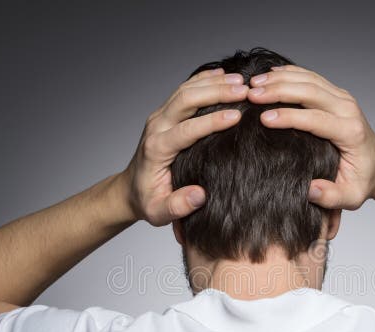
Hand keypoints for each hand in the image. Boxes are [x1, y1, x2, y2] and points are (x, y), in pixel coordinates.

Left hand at [122, 67, 249, 225]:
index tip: (236, 116)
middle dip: (216, 92)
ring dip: (214, 82)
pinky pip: (185, 89)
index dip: (212, 121)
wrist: (130, 189)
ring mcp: (160, 116)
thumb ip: (177, 206)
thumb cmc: (148, 201)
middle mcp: (157, 126)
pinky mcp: (166, 112)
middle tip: (244, 90)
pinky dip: (204, 79)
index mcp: (157, 148)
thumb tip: (200, 195)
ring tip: (241, 81)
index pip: (187, 129)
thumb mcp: (159, 213)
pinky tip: (224, 75)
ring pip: (186, 89)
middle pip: (186, 98)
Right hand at [246, 64, 374, 209]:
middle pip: (311, 91)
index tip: (263, 119)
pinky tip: (269, 75)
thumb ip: (331, 197)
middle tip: (252, 94)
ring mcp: (342, 98)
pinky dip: (289, 73)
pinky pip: (311, 77)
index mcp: (350, 132)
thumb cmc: (361, 181)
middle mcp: (348, 110)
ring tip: (254, 84)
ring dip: (280, 79)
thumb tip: (309, 189)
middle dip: (279, 91)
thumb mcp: (350, 197)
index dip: (289, 117)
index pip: (316, 119)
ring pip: (309, 79)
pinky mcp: (336, 94)